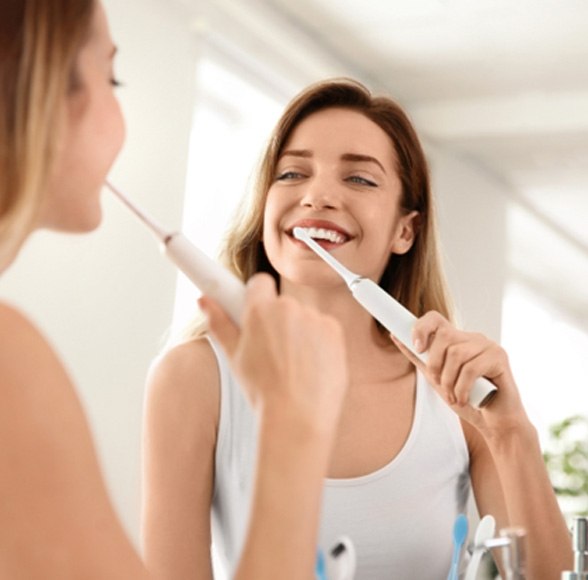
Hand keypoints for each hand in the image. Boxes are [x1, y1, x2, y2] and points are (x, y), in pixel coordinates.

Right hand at [198, 273, 347, 436]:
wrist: (297, 416)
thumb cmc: (264, 392)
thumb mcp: (234, 357)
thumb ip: (219, 322)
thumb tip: (205, 301)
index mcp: (260, 310)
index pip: (260, 283)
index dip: (257, 298)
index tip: (256, 311)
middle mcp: (289, 307)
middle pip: (283, 303)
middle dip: (278, 320)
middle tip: (272, 350)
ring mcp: (314, 318)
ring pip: (304, 317)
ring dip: (299, 332)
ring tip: (292, 365)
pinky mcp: (335, 330)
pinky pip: (324, 328)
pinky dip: (319, 342)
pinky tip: (310, 366)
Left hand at [390, 311, 528, 436]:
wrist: (494, 422)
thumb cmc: (467, 399)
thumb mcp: (436, 378)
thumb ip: (419, 358)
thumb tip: (395, 335)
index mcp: (457, 340)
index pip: (435, 319)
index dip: (421, 328)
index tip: (416, 346)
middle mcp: (473, 338)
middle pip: (444, 336)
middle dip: (435, 365)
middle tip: (439, 384)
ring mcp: (488, 346)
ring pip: (456, 354)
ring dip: (449, 381)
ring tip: (454, 396)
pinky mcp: (499, 357)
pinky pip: (471, 369)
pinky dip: (462, 388)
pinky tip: (464, 399)